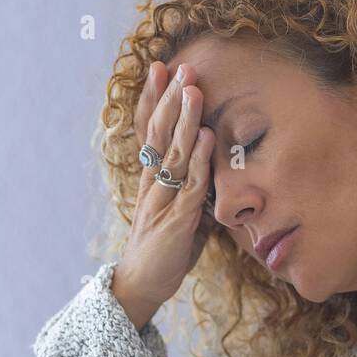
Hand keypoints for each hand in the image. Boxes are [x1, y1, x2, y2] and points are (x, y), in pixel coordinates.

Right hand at [111, 60, 217, 330]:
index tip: (161, 70)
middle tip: (181, 68)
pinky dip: (200, 162)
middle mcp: (152, 186)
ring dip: (185, 122)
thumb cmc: (164, 252)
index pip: (151, 132)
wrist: (143, 288)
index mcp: (152, 181)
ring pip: (173, 155)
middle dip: (170, 100)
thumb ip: (194, 194)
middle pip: (159, 135)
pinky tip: (207, 140)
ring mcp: (161, 203)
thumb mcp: (182, 216)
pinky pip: (188, 187)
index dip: (155, 101)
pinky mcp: (174, 224)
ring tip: (193, 92)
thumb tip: (214, 175)